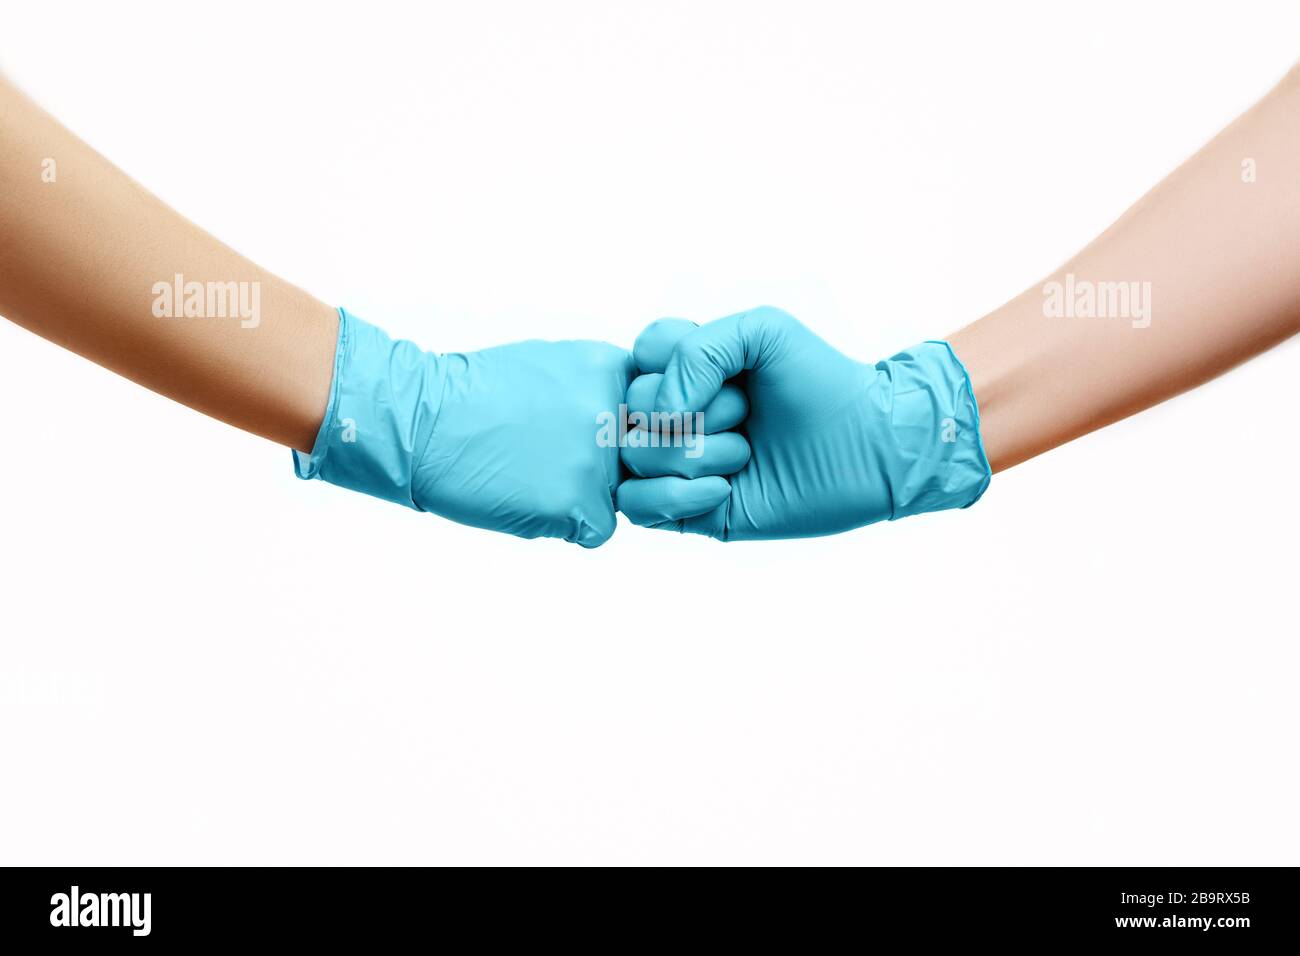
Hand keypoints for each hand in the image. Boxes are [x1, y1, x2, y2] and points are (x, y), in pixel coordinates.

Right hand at [296, 309, 635, 546]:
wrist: (419, 421)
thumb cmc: (476, 394)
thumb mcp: (555, 363)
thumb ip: (603, 388)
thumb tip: (638, 420)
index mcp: (613, 368)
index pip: (654, 416)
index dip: (619, 431)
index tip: (570, 426)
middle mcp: (616, 411)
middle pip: (642, 460)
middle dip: (605, 467)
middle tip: (544, 453)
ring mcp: (599, 459)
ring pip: (621, 499)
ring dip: (581, 496)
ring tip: (529, 471)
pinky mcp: (578, 502)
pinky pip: (596, 532)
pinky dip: (562, 526)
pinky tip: (522, 496)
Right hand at [616, 306, 990, 539]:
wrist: (869, 446)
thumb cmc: (821, 381)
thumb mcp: (762, 331)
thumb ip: (696, 349)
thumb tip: (658, 415)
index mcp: (686, 370)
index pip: (637, 361)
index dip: (674, 368)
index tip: (727, 376)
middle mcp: (675, 416)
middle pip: (630, 410)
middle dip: (694, 414)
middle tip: (746, 418)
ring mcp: (677, 465)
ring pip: (631, 458)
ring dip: (693, 456)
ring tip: (745, 455)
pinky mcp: (687, 512)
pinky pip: (638, 507)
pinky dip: (678, 496)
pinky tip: (725, 490)